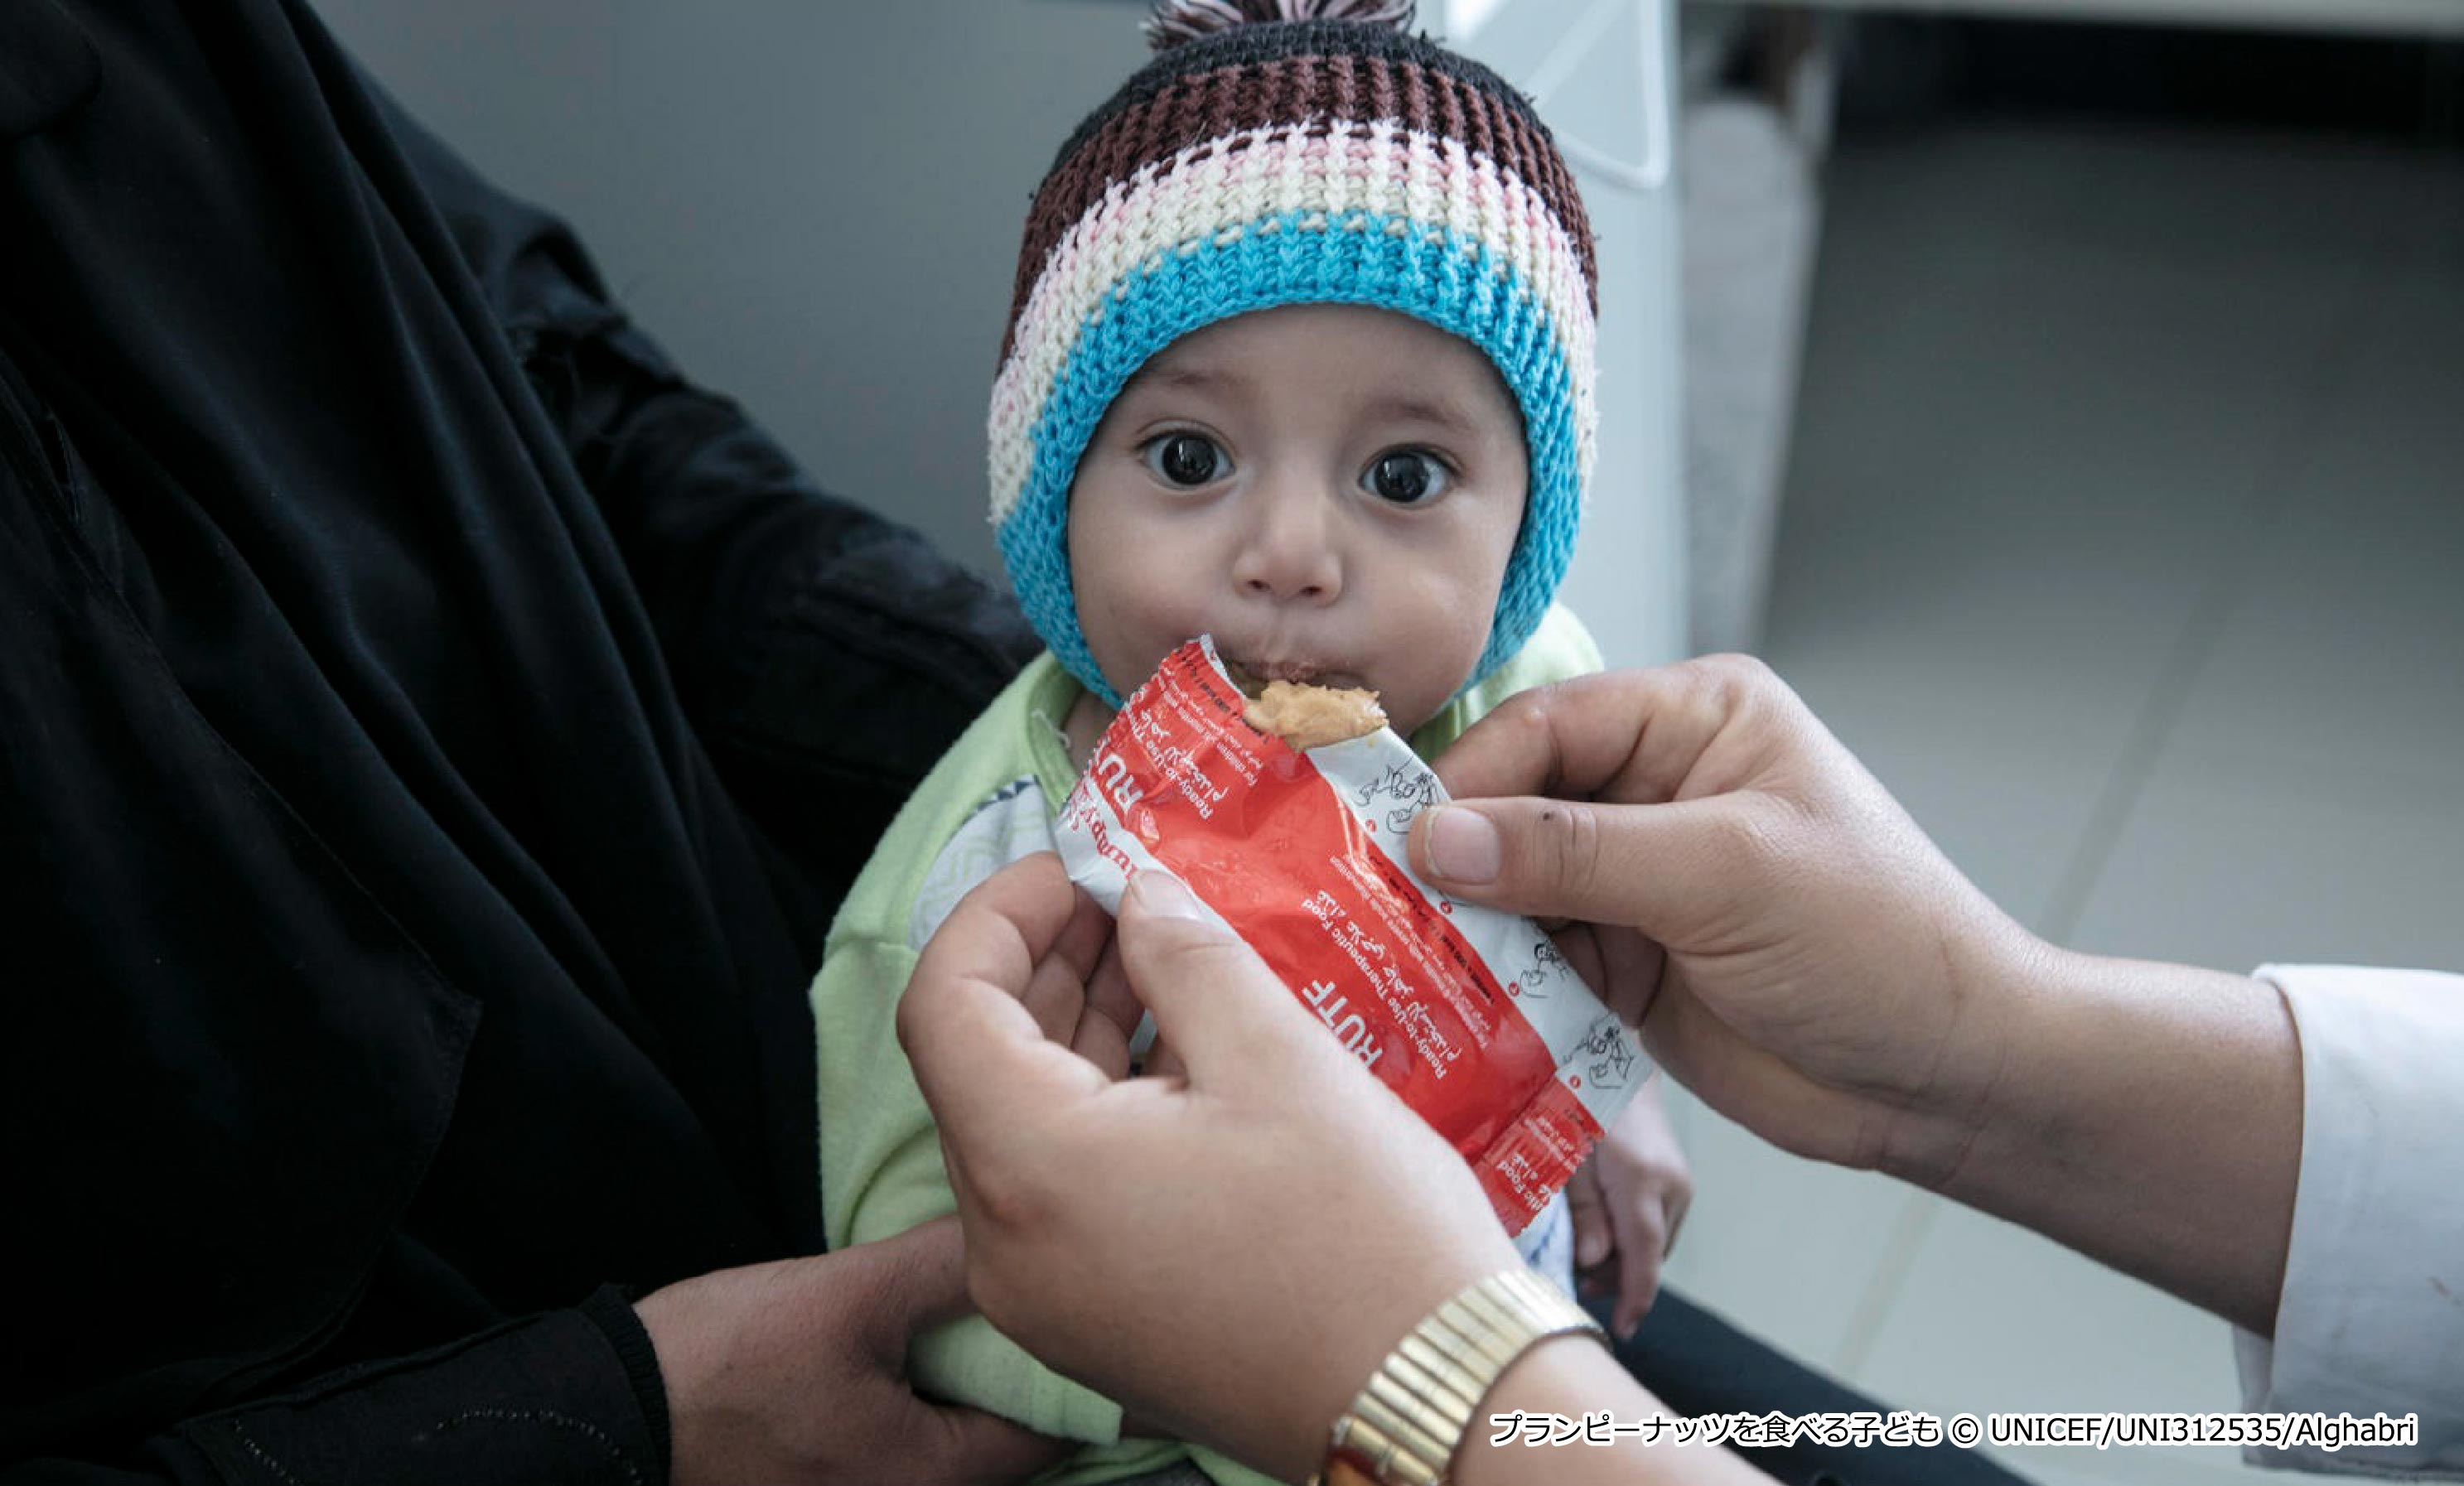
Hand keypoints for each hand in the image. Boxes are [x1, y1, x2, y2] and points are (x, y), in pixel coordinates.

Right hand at [635, 1220, 1067, 1485]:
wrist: (610, 1413)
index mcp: (935, 1479)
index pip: (1055, 1430)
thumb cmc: (727, 1363)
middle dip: (1032, 1373)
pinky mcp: (834, 1478)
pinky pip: (915, 1441)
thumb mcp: (847, 1296)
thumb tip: (1016, 1232)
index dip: (1084, 1365)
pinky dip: (935, 1397)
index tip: (1109, 1308)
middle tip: (1059, 1292)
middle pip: (1011, 1441)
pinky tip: (930, 1340)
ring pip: (961, 1440)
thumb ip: (942, 1269)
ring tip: (994, 1308)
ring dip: (979, 1382)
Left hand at [898, 855, 1520, 1482]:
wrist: (1435, 1404)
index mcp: (1031, 1168)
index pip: (945, 1002)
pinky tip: (1187, 1057)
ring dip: (1078, 1031)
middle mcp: (1006, 1247)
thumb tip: (1139, 894)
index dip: (1000, 912)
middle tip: (1130, 896)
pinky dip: (1103, 1109)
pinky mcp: (1093, 1324)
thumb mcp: (1279, 1058)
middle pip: (976, 1064)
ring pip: (1022, 1128)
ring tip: (1168, 961)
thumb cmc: (1366, 1234)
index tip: (1078, 863)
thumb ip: (1186, 954)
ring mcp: (1045, 1298)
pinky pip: (1062, 1191)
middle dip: (1047, 963)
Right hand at [1408, 656, 2035, 1187]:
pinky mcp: (1625, 960)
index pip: (1546, 726)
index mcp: (1694, 719)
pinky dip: (1497, 981)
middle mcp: (1657, 784)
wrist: (1946, 1081)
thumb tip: (1435, 836)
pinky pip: (1532, 956)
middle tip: (1379, 910)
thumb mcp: (1725, 875)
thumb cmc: (1875, 944)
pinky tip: (1456, 1007)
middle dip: (1456, 858)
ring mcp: (1637, 877)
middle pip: (1514, 802)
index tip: (1400, 844)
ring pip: (1511, 884)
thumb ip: (1576, 851)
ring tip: (1405, 965)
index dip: (1469, 780)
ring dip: (1469, 927)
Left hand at [1568, 1080, 1690, 1337]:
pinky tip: (1605, 1237)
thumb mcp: (1567, 1158)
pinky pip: (1659, 1226)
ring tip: (1584, 1261)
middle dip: (1618, 1280)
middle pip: (1651, 1256)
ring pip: (1657, 1244)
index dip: (1635, 1298)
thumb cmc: (1578, 1104)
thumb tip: (1592, 1265)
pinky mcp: (1679, 1182)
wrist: (1615, 1065)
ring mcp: (1682, 1184)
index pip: (1645, 1255)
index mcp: (1642, 1180)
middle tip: (1576, 1283)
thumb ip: (1582, 1213)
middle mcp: (1673, 1187)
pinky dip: (1635, 1241)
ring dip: (1625, 1261)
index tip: (1625, 1331)